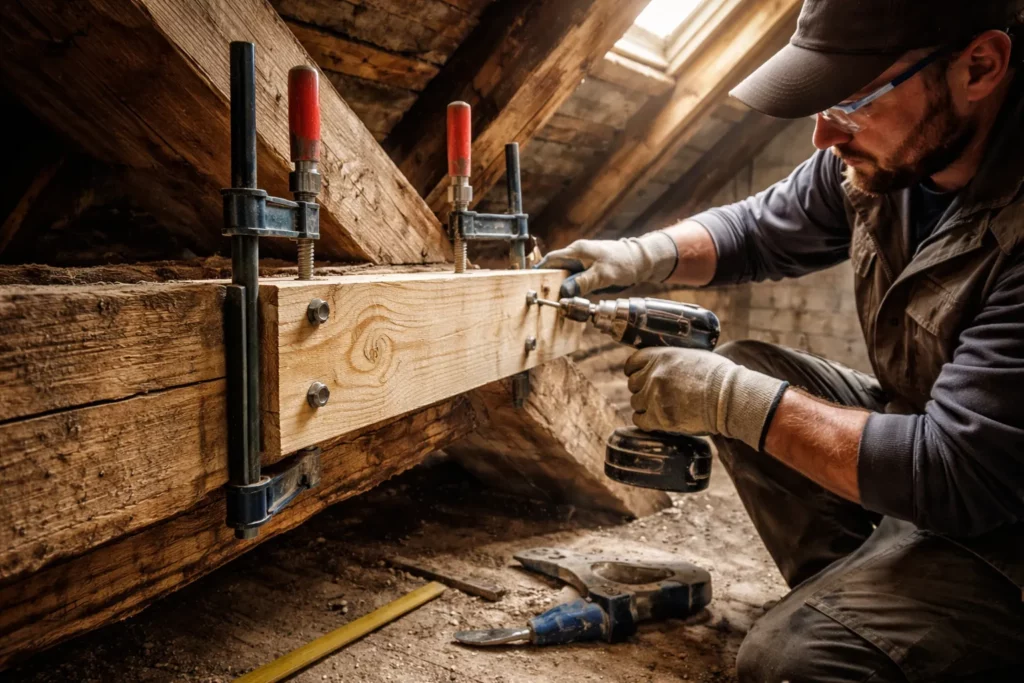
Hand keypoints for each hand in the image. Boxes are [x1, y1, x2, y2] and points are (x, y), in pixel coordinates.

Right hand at [535, 232, 677, 297]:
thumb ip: (583, 282)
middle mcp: (578, 255)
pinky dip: (570, 288)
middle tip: (540, 296)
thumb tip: (565, 291)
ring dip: (560, 286)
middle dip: (548, 281)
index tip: (530, 280)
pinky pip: (575, 279)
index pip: (552, 259)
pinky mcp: (590, 270)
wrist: (642, 261)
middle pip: (556, 268)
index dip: (540, 269)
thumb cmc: (624, 263)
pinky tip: (569, 298)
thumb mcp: (603, 274)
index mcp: (578, 251)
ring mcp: (584, 262)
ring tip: (552, 300)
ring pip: (566, 275)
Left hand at [624, 347, 787, 450]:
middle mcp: (654, 375)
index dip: (633, 370)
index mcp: (662, 356)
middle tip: (654, 394)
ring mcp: (654, 397)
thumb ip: (675, 360)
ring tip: (658, 408)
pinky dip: (644, 421)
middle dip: (641, 389)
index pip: (633, 362)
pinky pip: (639, 420)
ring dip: (644, 405)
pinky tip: (653, 420)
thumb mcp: (694, 356)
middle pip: (632, 384)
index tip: (636, 375)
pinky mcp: (659, 418)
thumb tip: (667, 365)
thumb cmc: (720, 377)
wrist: (730, 398)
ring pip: (635, 402)